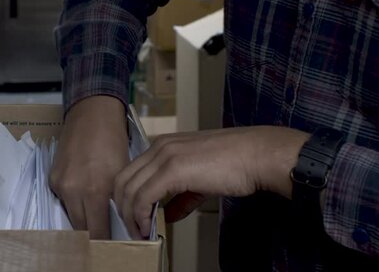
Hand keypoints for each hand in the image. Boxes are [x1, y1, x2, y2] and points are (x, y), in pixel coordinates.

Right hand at [50, 96, 129, 238]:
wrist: (91, 114)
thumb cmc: (112, 140)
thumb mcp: (122, 172)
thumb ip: (117, 199)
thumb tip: (118, 220)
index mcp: (96, 189)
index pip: (97, 230)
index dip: (106, 240)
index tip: (114, 242)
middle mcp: (74, 190)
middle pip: (81, 227)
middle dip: (93, 232)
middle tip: (106, 231)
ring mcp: (60, 184)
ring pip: (71, 214)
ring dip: (83, 217)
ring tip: (96, 212)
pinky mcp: (52, 178)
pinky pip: (63, 200)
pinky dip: (74, 201)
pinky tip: (84, 191)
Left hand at [113, 126, 309, 238]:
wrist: (257, 155)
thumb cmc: (236, 164)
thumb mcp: (199, 180)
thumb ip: (180, 197)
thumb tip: (166, 215)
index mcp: (163, 145)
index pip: (130, 172)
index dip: (126, 198)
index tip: (131, 219)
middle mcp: (159, 147)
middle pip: (122, 180)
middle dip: (121, 209)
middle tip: (130, 230)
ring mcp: (164, 156)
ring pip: (129, 189)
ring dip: (130, 216)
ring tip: (139, 233)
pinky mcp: (173, 169)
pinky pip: (144, 196)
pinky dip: (140, 215)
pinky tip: (147, 227)